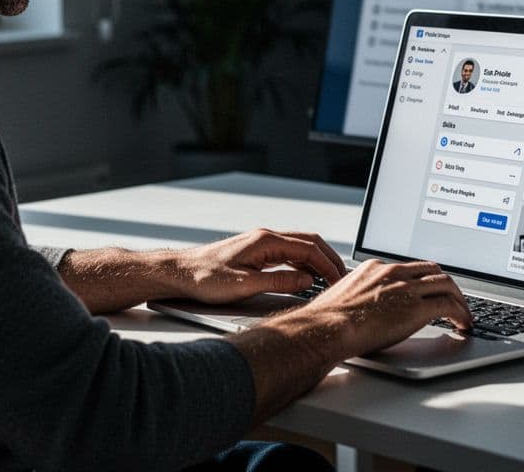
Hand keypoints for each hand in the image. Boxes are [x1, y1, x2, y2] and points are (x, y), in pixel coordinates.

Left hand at [174, 228, 345, 303]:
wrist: (181, 273)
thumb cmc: (206, 278)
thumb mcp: (244, 285)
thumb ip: (278, 282)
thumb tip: (306, 281)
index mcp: (266, 241)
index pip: (309, 248)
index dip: (327, 265)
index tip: (339, 280)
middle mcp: (266, 238)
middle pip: (309, 242)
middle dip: (329, 259)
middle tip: (343, 277)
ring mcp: (261, 244)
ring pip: (299, 248)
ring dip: (317, 262)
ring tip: (330, 279)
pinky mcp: (256, 253)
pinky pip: (288, 255)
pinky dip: (303, 265)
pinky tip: (306, 278)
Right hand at [228, 258, 471, 423]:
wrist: (326, 328)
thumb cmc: (328, 322)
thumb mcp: (345, 299)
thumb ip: (361, 298)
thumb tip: (364, 312)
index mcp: (376, 268)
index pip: (410, 267)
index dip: (425, 279)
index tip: (431, 289)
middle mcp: (393, 272)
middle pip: (433, 270)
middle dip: (448, 284)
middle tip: (455, 300)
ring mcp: (406, 287)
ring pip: (446, 284)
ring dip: (459, 300)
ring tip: (464, 315)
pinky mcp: (416, 306)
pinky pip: (449, 305)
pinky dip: (461, 314)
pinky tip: (463, 325)